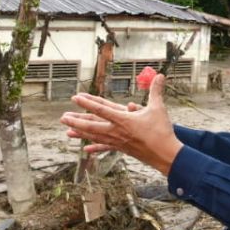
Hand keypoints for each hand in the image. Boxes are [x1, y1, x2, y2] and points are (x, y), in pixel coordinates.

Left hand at [60, 73, 182, 174]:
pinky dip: (95, 147)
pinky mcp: (122, 149)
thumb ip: (156, 91)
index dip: (88, 103)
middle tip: (62, 117)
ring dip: (81, 133)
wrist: (166, 154)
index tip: (76, 98)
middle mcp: (117, 132)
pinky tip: (85, 150)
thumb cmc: (162, 130)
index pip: (102, 110)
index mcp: (124, 120)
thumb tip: (160, 75)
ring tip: (67, 131)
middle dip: (76, 121)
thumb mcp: (158, 108)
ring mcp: (118, 142)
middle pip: (92, 125)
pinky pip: (105, 147)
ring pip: (95, 136)